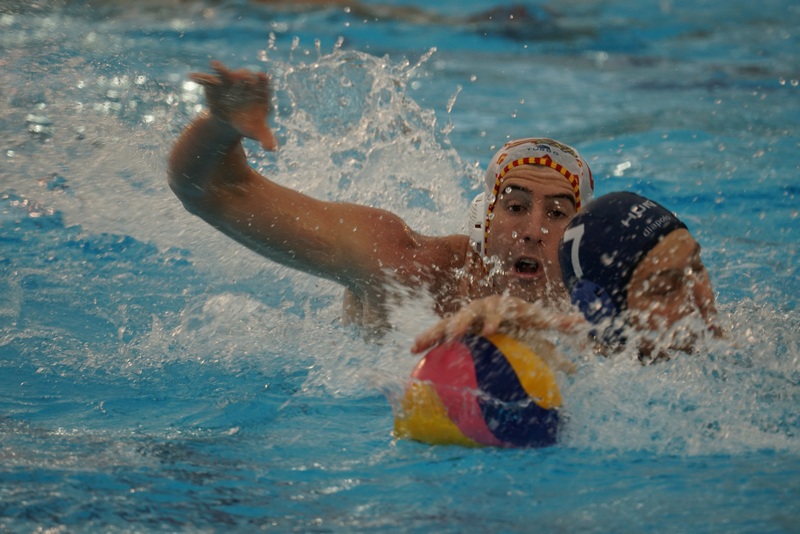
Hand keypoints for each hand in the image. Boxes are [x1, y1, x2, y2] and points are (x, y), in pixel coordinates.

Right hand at [190, 61, 276, 150]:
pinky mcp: (215, 86)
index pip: (263, 83)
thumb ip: (266, 138)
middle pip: (245, 77)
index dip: (262, 80)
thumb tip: (272, 149)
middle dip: (242, 76)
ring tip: (215, 64)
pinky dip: (200, 78)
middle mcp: (244, 84)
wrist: (232, 123)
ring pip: (226, 74)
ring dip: (221, 69)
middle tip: (240, 77)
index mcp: (259, 93)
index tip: (262, 75)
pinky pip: (207, 80)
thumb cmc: (248, 125)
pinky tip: (191, 76)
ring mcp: (229, 84)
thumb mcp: (258, 132)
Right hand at [411, 295, 584, 353]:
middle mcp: (481, 309)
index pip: (500, 310)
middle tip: (457, 334)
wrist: (498, 309)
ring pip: (448, 322)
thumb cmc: (520, 319)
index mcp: (503, 307)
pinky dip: (426, 339)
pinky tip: (412, 350)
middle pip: (470, 313)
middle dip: (462, 322)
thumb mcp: (538, 323)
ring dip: (436, 332)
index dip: (494, 318)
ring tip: (419, 344)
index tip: (489, 331)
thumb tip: (583, 323)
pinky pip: (437, 332)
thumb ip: (558, 324)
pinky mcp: (452, 326)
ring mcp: (464, 316)